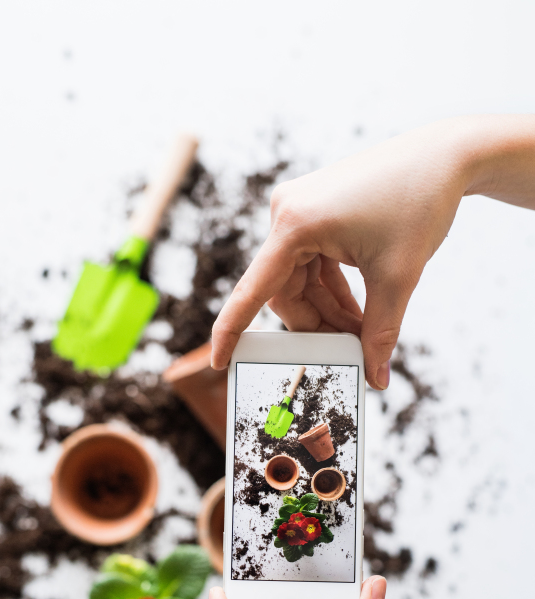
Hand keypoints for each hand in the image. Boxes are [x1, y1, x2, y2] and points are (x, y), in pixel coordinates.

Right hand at [211, 115, 534, 389]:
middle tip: (350, 351)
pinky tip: (358, 307)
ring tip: (364, 330)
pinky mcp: (312, 210)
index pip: (253, 290)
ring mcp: (297, 209)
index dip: (233, 331)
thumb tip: (377, 379)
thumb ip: (381, 332)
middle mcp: (286, 212)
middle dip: (315, 325)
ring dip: (328, 310)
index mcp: (296, 224)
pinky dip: (332, 289)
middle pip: (284, 292)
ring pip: (299, 282)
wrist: (444, 155)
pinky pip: (311, 264)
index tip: (218, 362)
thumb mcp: (399, 277)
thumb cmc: (419, 202)